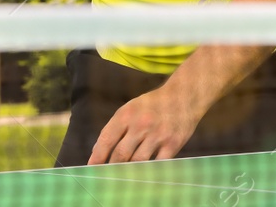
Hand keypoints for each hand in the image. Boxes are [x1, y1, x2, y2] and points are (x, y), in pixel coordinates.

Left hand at [88, 85, 208, 164]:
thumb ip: (116, 127)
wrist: (184, 96)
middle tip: (105, 176)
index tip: (92, 167)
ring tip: (122, 178)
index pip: (107, 140)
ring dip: (128, 172)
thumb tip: (99, 152)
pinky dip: (148, 171)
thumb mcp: (131, 108)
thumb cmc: (153, 104)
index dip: (97, 156)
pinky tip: (142, 174)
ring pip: (137, 162)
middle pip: (120, 154)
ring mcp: (158, 135)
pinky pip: (157, 164)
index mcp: (126, 114)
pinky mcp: (173, 143)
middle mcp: (141, 124)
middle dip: (111, 167)